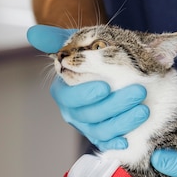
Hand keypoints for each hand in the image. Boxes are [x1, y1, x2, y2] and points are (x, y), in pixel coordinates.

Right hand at [27, 25, 148, 150]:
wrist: (106, 66)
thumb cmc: (88, 54)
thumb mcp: (73, 42)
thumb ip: (54, 39)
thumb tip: (33, 33)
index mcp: (62, 91)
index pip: (70, 97)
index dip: (86, 94)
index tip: (105, 86)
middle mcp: (73, 111)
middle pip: (90, 114)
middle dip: (115, 104)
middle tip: (138, 92)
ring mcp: (87, 126)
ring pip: (101, 130)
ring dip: (123, 122)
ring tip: (143, 110)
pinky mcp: (100, 135)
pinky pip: (106, 142)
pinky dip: (116, 142)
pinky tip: (127, 140)